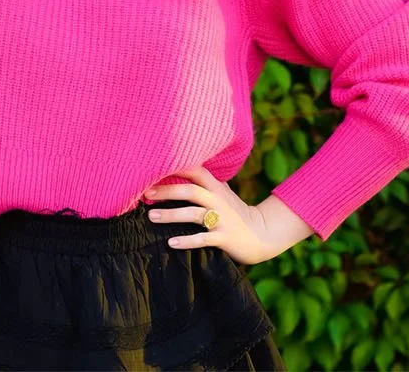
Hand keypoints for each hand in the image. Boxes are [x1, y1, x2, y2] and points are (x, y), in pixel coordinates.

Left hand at [143, 165, 287, 265]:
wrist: (262, 234)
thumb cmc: (236, 212)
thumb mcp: (223, 193)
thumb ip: (206, 182)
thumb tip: (184, 168)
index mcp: (216, 188)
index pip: (196, 171)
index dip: (177, 167)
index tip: (154, 167)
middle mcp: (218, 201)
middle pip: (191, 191)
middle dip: (167, 191)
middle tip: (146, 194)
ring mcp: (221, 219)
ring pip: (194, 214)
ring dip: (171, 215)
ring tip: (151, 217)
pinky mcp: (224, 238)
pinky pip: (203, 239)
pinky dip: (187, 241)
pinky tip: (171, 242)